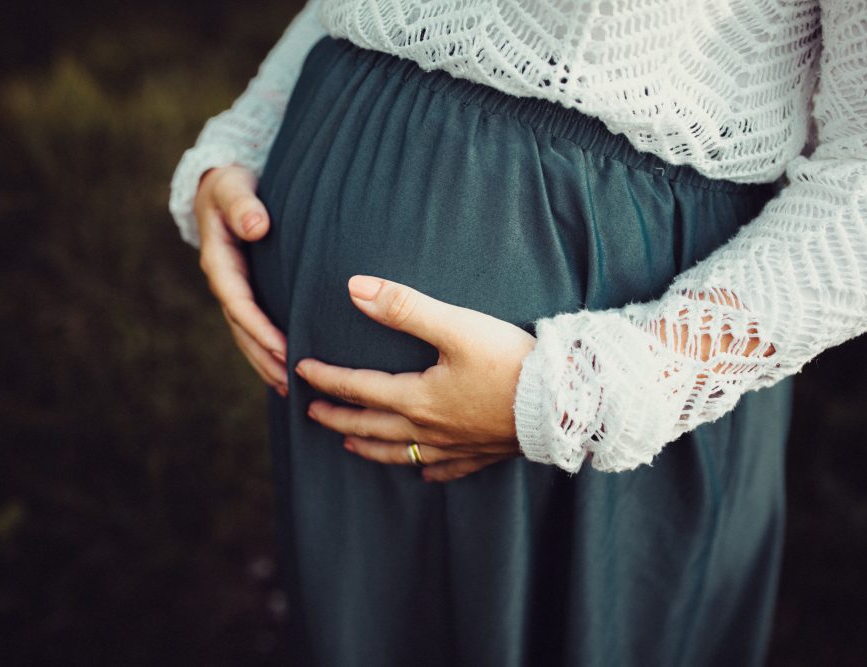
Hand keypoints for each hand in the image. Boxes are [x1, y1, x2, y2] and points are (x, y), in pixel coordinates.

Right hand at [194, 164, 287, 396]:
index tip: (283, 349)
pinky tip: (290, 371)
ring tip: (292, 391)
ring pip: (248, 336)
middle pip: (243, 330)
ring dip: (267, 363)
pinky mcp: (248, 294)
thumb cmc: (232, 187)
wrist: (224, 188)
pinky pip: (257, 329)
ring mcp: (235, 292)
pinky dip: (270, 351)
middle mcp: (225, 283)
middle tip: (292, 383)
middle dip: (265, 358)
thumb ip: (243, 205)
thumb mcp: (234, 188)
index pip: (239, 304)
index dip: (260, 329)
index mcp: (220, 263)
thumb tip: (256, 225)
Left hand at [294, 276, 537, 482]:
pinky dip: (428, 470)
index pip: (357, 388)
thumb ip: (404, 308)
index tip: (301, 371)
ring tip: (350, 445)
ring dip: (370, 448)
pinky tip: (424, 474)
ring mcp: (455, 446)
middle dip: (337, 418)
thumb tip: (355, 289)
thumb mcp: (456, 326)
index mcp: (417, 397)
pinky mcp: (482, 454)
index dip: (327, 378)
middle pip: (370, 426)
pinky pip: (446, 469)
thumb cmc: (511, 361)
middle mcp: (429, 428)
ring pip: (400, 453)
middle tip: (311, 414)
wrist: (565, 403)